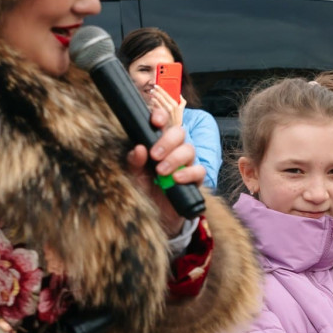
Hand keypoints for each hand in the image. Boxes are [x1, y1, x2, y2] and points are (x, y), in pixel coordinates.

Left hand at [127, 106, 204, 232]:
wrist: (155, 215)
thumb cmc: (144, 191)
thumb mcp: (133, 176)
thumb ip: (134, 162)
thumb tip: (138, 148)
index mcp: (157, 144)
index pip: (163, 123)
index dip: (161, 117)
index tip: (155, 121)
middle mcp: (173, 150)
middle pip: (179, 133)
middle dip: (167, 141)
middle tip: (155, 155)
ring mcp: (185, 164)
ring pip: (189, 149)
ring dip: (175, 158)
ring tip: (161, 172)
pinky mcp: (195, 180)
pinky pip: (199, 170)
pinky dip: (188, 173)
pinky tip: (176, 179)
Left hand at [149, 84, 184, 127]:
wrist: (174, 129)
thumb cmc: (177, 118)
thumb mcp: (182, 109)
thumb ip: (182, 101)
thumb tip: (179, 94)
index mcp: (176, 104)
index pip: (167, 94)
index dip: (161, 89)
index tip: (157, 85)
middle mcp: (171, 107)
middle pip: (162, 96)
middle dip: (156, 92)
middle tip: (153, 89)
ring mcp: (166, 111)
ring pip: (158, 101)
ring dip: (154, 97)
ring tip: (151, 94)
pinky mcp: (162, 115)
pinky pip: (156, 107)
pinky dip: (154, 103)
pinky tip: (152, 101)